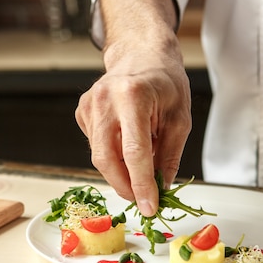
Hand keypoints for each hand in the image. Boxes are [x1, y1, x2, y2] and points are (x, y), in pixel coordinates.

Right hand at [75, 0, 190, 216]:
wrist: (141, 54)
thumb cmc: (165, 82)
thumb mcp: (180, 118)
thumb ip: (169, 155)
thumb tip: (161, 188)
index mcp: (132, 96)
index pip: (133, 152)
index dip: (141, 185)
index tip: (150, 207)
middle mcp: (104, 99)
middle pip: (106, 159)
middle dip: (125, 186)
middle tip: (143, 200)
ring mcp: (89, 105)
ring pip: (99, 156)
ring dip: (120, 173)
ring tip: (141, 171)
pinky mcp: (82, 112)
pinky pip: (96, 146)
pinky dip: (113, 157)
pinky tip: (127, 146)